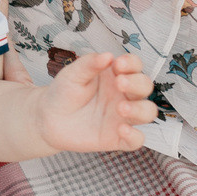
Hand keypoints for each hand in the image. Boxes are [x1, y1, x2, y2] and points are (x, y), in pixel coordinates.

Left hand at [35, 52, 158, 152]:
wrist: (48, 119)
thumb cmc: (64, 92)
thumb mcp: (73, 74)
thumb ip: (89, 64)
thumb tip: (107, 55)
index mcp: (117, 75)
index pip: (135, 65)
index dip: (132, 64)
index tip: (118, 64)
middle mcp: (124, 95)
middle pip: (145, 86)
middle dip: (137, 83)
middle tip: (119, 83)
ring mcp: (123, 117)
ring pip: (148, 112)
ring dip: (140, 109)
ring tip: (121, 108)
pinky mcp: (118, 137)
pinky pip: (136, 140)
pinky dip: (134, 136)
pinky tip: (121, 130)